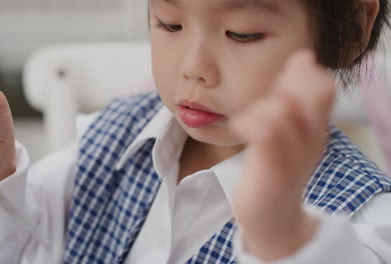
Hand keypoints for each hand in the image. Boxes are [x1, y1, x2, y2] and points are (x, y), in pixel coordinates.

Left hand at [230, 50, 335, 259]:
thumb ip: (293, 94)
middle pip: (311, 92)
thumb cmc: (274, 168)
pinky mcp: (273, 169)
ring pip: (282, 107)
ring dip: (260, 108)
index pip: (324, 85)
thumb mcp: (289, 128)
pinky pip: (265, 132)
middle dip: (284, 87)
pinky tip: (239, 131)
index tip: (277, 87)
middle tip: (265, 105)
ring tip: (247, 124)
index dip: (300, 75)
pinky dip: (248, 123)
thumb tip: (303, 57)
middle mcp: (310, 138)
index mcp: (315, 128)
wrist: (271, 217)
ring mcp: (294, 154)